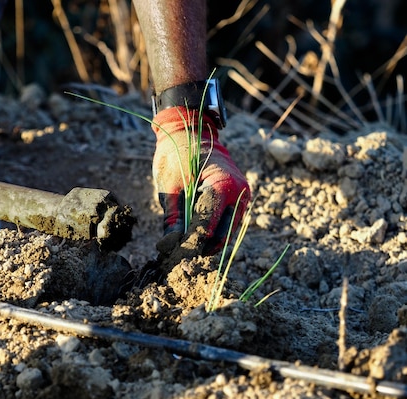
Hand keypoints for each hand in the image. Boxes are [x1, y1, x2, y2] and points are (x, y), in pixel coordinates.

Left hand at [152, 106, 249, 254]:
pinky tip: (193, 233)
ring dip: (206, 242)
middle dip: (199, 247)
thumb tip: (169, 246)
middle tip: (176, 254)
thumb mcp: (170, 186)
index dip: (188, 244)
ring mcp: (242, 197)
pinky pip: (227, 223)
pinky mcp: (239, 200)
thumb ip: (172, 217)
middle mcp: (239, 194)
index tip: (170, 253)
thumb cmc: (178, 154)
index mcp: (223, 187)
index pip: (207, 226)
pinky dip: (212, 231)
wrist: (192, 132)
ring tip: (182, 245)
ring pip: (226, 233)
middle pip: (221, 235)